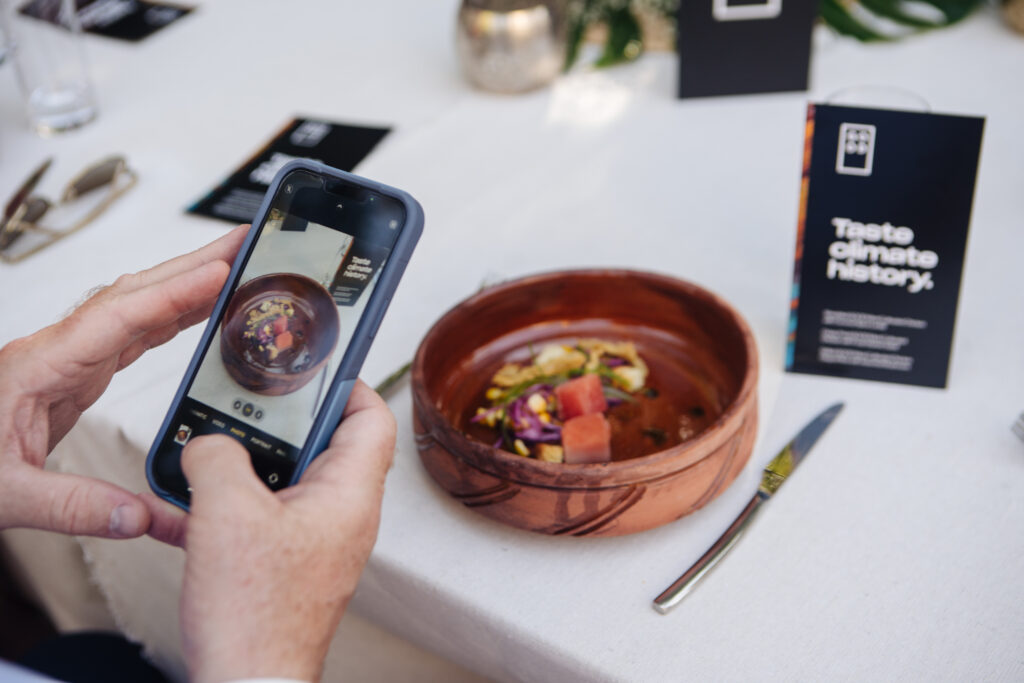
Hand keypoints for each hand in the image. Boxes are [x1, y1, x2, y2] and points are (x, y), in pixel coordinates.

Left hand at [0, 225, 247, 537]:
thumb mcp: (5, 494)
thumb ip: (73, 505)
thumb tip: (139, 514)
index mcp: (40, 366)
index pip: (118, 318)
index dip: (174, 294)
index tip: (220, 273)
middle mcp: (58, 351)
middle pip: (136, 293)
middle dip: (194, 264)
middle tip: (245, 243)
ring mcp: (69, 358)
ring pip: (138, 306)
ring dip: (188, 283)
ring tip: (236, 267)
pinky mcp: (77, 373)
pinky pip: (134, 332)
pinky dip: (172, 315)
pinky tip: (197, 312)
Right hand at [144, 381, 396, 682]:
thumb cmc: (258, 617)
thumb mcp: (226, 514)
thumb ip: (217, 458)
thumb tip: (208, 443)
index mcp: (348, 495)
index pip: (372, 418)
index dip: (349, 383)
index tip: (316, 365)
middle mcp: (340, 516)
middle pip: (322, 445)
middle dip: (279, 423)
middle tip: (245, 406)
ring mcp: (313, 541)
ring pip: (283, 482)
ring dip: (242, 466)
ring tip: (205, 453)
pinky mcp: (283, 564)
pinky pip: (257, 519)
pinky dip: (224, 508)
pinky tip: (180, 510)